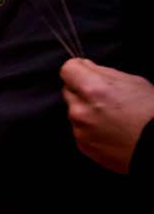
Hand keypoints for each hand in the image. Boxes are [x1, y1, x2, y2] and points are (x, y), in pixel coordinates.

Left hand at [60, 58, 153, 173]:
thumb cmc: (151, 112)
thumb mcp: (134, 82)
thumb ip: (105, 73)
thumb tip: (86, 67)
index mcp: (93, 90)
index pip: (67, 69)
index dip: (78, 68)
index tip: (87, 72)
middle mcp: (80, 110)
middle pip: (68, 91)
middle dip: (82, 90)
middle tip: (104, 97)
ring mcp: (79, 130)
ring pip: (73, 111)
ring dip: (85, 110)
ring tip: (111, 117)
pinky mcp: (82, 146)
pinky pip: (79, 130)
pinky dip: (90, 128)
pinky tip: (110, 131)